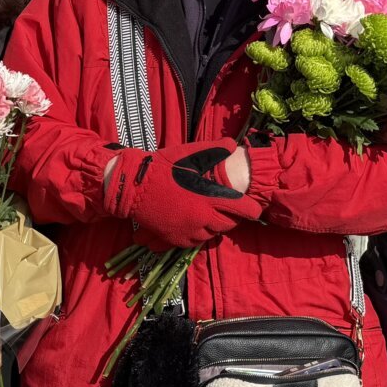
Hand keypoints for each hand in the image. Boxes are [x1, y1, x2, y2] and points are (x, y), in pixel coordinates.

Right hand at [103, 139, 260, 249]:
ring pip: (212, 234)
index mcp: (210, 198)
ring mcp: (189, 231)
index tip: (254, 209)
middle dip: (231, 217)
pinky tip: (193, 221)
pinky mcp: (176, 239)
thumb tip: (232, 145)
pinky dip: (198, 233)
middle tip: (226, 208)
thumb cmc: (162, 168)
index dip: (252, 210)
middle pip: (228, 225)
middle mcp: (203, 218)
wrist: (133, 187)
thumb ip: (213, 151)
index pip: (243, 210)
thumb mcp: (189, 154)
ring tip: (207, 213)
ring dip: (214, 225)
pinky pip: (195, 241)